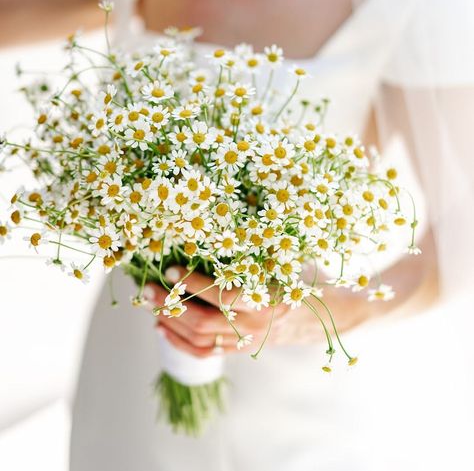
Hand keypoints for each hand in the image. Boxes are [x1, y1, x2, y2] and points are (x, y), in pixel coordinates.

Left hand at [143, 266, 330, 357]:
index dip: (194, 285)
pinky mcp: (242, 348)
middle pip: (204, 322)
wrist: (328, 315)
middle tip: (147, 289)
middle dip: (172, 305)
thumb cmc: (304, 278)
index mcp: (268, 299)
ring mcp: (248, 340)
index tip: (171, 269)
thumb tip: (214, 229)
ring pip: (201, 340)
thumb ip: (256, 253)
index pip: (223, 296)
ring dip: (171, 323)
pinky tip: (163, 328)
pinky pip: (206, 352)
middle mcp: (256, 325)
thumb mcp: (286, 259)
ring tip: (150, 305)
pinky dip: (180, 342)